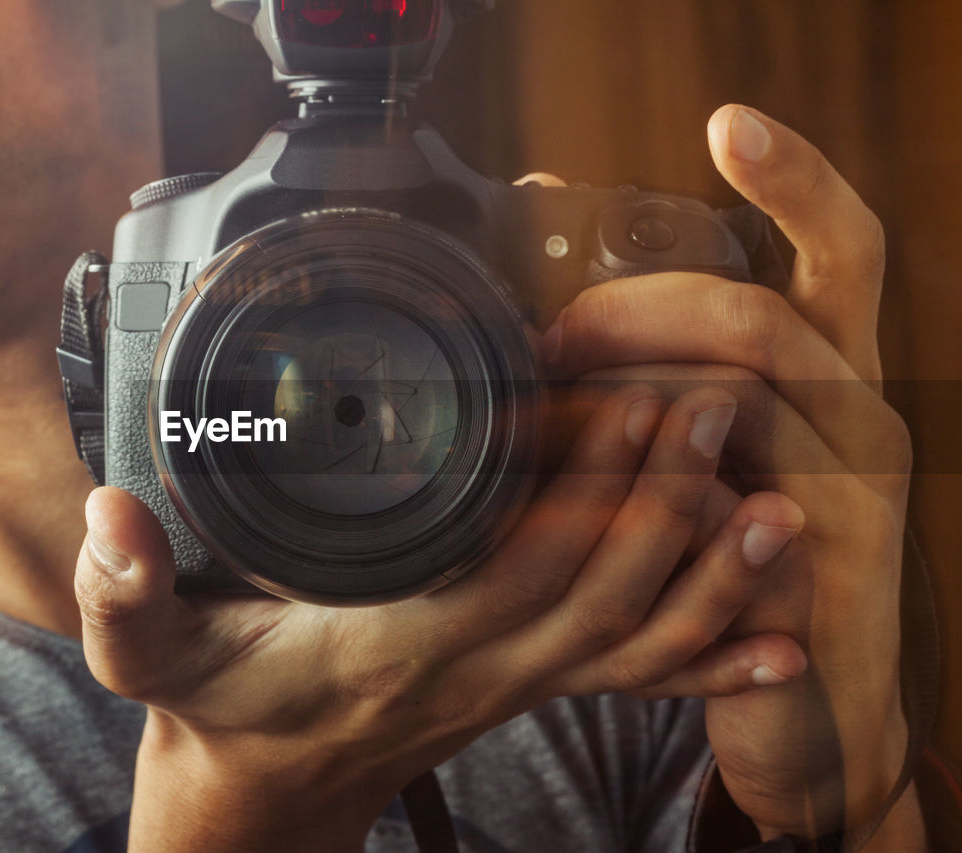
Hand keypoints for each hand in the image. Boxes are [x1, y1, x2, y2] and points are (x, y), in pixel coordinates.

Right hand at [75, 384, 803, 851]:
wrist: (259, 793)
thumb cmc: (219, 711)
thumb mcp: (146, 657)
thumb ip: (122, 591)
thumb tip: (108, 515)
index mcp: (396, 641)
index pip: (515, 566)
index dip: (580, 495)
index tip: (623, 403)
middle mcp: (472, 667)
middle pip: (599, 590)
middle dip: (666, 499)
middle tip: (713, 402)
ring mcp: (508, 684)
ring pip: (632, 635)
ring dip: (705, 568)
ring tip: (768, 495)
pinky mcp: (522, 685)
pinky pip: (630, 672)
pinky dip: (706, 651)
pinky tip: (772, 633)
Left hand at [541, 105, 919, 844]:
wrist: (810, 705)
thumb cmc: (736, 553)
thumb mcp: (712, 448)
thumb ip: (665, 375)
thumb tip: (555, 302)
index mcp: (837, 368)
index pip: (839, 244)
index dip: (795, 178)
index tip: (727, 123)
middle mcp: (863, 412)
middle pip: (762, 311)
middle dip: (639, 308)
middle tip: (551, 337)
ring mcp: (853, 490)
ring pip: (738, 394)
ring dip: (623, 390)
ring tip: (544, 409)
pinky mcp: (820, 565)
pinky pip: (726, 496)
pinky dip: (642, 478)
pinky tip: (579, 484)